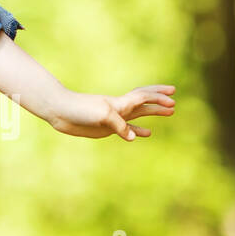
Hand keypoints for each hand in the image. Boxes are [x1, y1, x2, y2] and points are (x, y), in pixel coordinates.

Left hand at [49, 85, 175, 140]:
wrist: (60, 111)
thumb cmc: (80, 108)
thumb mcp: (102, 115)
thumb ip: (119, 125)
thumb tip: (132, 138)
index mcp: (120, 103)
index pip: (144, 97)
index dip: (158, 97)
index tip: (172, 98)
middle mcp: (119, 108)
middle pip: (144, 104)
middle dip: (159, 102)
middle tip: (174, 103)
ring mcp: (113, 118)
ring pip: (138, 115)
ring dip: (153, 113)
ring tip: (168, 113)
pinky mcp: (106, 128)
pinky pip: (127, 129)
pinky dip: (137, 131)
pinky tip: (145, 134)